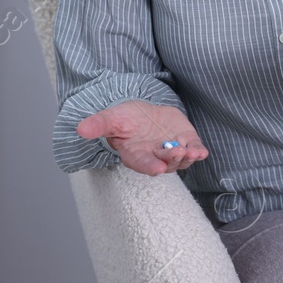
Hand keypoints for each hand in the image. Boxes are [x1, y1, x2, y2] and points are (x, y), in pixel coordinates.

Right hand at [76, 100, 207, 176]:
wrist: (143, 113)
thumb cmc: (125, 119)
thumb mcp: (110, 118)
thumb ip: (98, 125)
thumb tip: (80, 129)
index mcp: (135, 154)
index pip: (142, 164)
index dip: (149, 166)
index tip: (156, 168)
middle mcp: (154, 157)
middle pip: (164, 163)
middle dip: (171, 159)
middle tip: (176, 151)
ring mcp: (172, 151)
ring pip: (181, 160)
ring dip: (187, 158)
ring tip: (192, 151)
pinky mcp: (186, 142)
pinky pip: (193, 151)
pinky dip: (198, 152)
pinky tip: (202, 152)